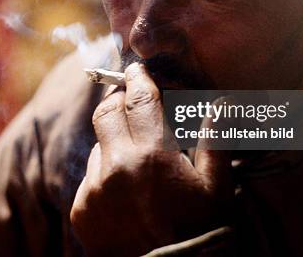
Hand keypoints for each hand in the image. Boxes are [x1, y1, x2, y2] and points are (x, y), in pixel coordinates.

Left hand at [70, 63, 232, 256]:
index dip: (138, 79)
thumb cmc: (198, 232)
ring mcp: (95, 188)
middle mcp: (116, 166)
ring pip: (98, 145)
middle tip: (129, 98)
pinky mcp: (82, 209)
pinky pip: (90, 177)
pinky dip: (104, 173)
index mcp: (152, 155)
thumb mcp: (216, 189)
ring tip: (135, 156)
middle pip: (105, 112)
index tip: (138, 70)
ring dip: (113, 141)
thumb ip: (214, 142)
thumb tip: (220, 104)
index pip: (139, 99)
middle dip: (117, 99)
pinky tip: (124, 188)